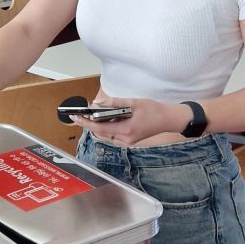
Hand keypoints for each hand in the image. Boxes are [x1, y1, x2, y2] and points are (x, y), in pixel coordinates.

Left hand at [71, 94, 186, 145]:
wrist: (169, 119)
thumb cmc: (153, 110)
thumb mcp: (133, 102)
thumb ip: (115, 103)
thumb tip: (97, 103)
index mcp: (126, 130)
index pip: (100, 128)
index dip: (86, 123)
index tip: (76, 117)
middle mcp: (125, 139)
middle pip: (102, 131)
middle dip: (90, 122)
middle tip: (80, 114)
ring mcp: (128, 141)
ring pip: (108, 132)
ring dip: (99, 123)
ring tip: (91, 113)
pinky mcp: (130, 139)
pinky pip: (114, 132)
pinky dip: (109, 124)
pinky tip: (108, 116)